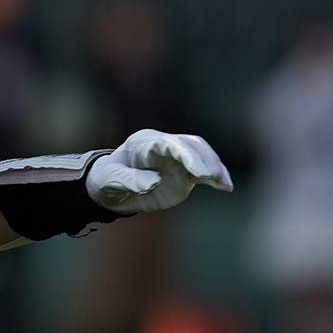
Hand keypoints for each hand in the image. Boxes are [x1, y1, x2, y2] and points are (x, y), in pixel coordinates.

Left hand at [86, 130, 233, 213]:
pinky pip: (204, 172)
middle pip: (191, 145)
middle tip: (214, 177)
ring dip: (215, 167)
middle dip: (205, 160)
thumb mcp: (110, 181)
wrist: (111, 190)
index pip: (171, 144)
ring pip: (202, 156)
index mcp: (146, 142)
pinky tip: (226, 187)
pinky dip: (216, 178)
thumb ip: (129, 180)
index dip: (187, 156)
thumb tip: (155, 182)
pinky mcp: (184, 174)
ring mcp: (176, 159)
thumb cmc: (106, 181)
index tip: (199, 173)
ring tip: (224, 184)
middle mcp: (165, 146)